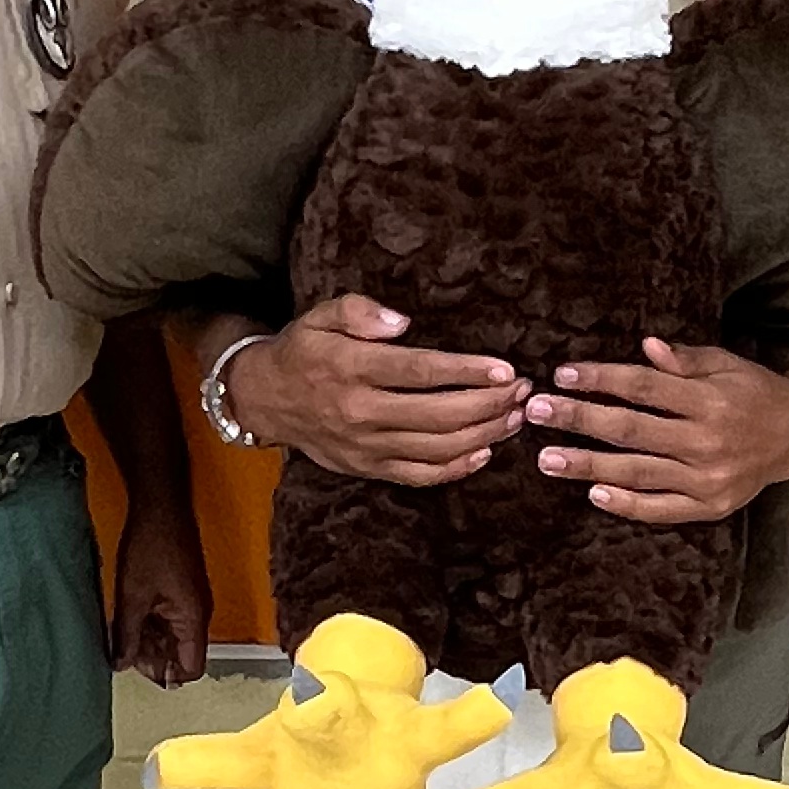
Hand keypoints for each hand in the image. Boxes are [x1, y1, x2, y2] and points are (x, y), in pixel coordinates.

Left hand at [113, 501, 211, 687]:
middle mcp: (198, 614)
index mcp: (194, 619)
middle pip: (181, 654)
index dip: (165, 674)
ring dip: (148, 640)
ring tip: (119, 632)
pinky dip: (149, 623)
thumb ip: (128, 636)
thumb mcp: (132, 597)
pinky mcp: (181, 591)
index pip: (192, 668)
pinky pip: (169, 619)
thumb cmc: (151, 547)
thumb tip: (121, 665)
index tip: (136, 668)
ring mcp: (191, 602)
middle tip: (121, 650)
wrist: (161, 506)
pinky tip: (127, 617)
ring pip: (173, 637)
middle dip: (152, 657)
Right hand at [229, 296, 523, 485]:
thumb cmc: (304, 350)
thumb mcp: (320, 315)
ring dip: (483, 435)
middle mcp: (360, 412)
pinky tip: (485, 453)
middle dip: (488, 404)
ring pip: (436, 449)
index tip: (505, 369)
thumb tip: (401, 322)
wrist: (266, 399)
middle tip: (522, 390)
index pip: (419, 371)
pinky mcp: (368, 469)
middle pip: (438, 414)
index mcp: (351, 369)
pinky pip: (419, 477)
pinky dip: (455, 470)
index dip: (466, 372)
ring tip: (514, 417)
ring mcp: (365, 446)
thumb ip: (359, 311)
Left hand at [527, 340, 788, 525]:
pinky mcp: (711, 506)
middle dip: (579, 420)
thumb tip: (645, 345)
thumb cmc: (753, 391)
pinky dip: (627, 505)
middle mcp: (708, 441)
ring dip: (588, 465)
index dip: (601, 380)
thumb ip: (683, 361)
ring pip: (638, 472)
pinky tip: (593, 494)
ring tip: (548, 459)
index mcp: (710, 400)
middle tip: (537, 412)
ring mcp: (709, 479)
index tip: (563, 375)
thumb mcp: (725, 364)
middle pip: (631, 430)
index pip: (644, 387)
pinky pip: (661, 509)